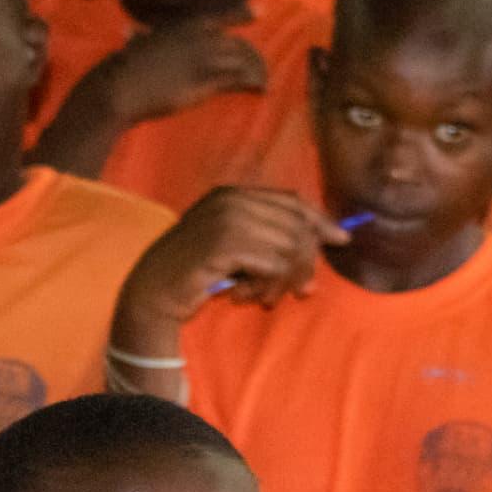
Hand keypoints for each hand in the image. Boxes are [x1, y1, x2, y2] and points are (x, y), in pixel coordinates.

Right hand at [87, 17, 266, 125]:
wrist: (119, 88)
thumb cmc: (121, 67)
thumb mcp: (136, 44)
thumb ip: (142, 37)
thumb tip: (129, 32)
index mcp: (183, 27)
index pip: (221, 17)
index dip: (242, 14)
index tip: (260, 11)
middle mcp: (198, 39)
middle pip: (235, 44)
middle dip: (246, 56)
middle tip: (255, 68)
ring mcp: (204, 59)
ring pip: (241, 61)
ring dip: (253, 70)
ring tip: (261, 81)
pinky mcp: (207, 81)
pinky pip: (239, 80)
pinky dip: (253, 84)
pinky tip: (261, 89)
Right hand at [116, 186, 353, 328]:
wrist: (151, 292)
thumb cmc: (197, 271)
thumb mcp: (237, 245)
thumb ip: (273, 234)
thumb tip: (331, 237)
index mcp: (233, 194)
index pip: (293, 201)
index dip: (319, 221)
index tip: (340, 240)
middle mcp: (231, 200)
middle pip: (298, 225)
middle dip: (305, 261)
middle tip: (302, 289)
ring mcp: (227, 219)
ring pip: (291, 247)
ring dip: (285, 280)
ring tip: (266, 296)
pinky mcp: (225, 244)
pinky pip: (275, 265)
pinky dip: (269, 286)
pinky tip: (247, 296)